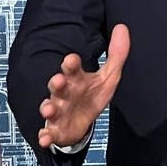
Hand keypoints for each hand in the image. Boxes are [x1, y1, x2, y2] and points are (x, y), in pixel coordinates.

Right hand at [37, 23, 130, 148]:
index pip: (72, 68)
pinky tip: (44, 137)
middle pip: (57, 85)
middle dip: (57, 82)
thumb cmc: (92, 95)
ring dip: (47, 108)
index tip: (71, 59)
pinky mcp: (56, 129)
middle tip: (58, 80)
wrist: (82, 121)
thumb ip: (116, 54)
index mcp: (76, 78)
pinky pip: (48, 132)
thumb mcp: (109, 76)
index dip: (71, 63)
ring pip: (50, 107)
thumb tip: (122, 27)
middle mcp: (64, 93)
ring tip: (48, 109)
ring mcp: (58, 111)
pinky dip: (45, 135)